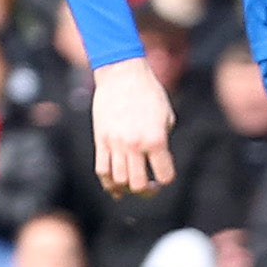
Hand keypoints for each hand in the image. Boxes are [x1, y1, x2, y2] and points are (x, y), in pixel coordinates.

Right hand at [91, 58, 176, 194]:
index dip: (165, 179)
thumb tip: (156, 162)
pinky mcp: (100, 140)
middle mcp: (135, 145)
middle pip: (138, 184)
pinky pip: (101, 170)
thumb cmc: (150, 93)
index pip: (164, 175)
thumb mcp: (166, 116)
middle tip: (149, 186)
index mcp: (156, 139)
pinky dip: (108, 183)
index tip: (162, 175)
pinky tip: (115, 186)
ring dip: (127, 188)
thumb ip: (162, 141)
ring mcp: (115, 144)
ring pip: (119, 180)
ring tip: (132, 184)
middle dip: (146, 191)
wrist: (122, 75)